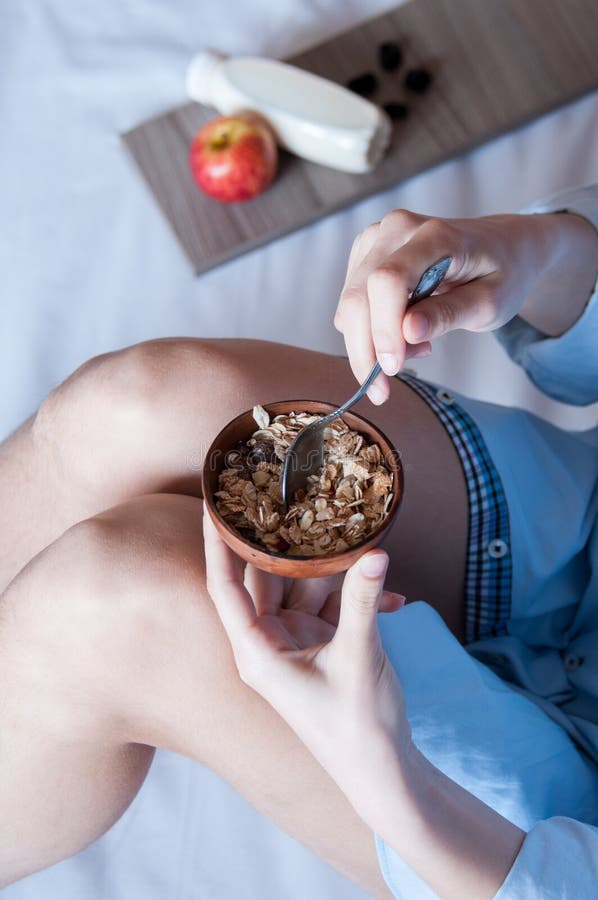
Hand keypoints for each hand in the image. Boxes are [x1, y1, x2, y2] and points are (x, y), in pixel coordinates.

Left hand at [203, 507, 409, 821]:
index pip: (224, 587)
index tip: (213, 504)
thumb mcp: (359, 658)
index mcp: (257, 651)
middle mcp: (270, 643)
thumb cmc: (357, 728)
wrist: (383, 773)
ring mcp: (297, 643)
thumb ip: (363, 601)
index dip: (217, 545)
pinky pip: (335, 607)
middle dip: (285, 544)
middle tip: (293, 499)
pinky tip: (393, 596)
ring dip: (333, 569)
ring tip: (358, 536)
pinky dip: (359, 599)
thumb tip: (375, 551)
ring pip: (306, 588)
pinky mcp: (324, 646)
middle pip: (268, 580)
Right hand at [335, 209, 561, 402]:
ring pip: (349, 306)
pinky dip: (370, 331)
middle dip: (365, 351)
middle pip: (358, 297)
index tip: (393, 368)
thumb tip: (408, 332)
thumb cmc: (502, 273)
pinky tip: (404, 333)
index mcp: (435, 235)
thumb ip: (450, 315)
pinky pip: (351, 305)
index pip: (389, 280)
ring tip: (415, 350)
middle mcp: (396, 229)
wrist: (501, 245)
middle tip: (383, 391)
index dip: (384, 329)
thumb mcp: (492, 302)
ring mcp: (376, 239)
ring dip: (370, 343)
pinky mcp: (365, 254)